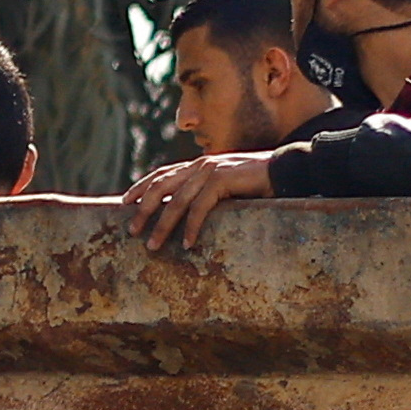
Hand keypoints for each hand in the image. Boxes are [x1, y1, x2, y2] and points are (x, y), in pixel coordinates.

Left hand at [124, 153, 276, 247]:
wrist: (285, 169)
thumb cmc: (259, 181)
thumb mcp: (227, 184)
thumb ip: (208, 190)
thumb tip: (191, 208)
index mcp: (198, 164)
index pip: (162, 174)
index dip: (142, 187)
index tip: (125, 202)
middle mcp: (199, 165)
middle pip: (161, 187)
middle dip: (144, 210)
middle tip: (131, 230)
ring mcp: (209, 171)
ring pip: (177, 201)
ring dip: (162, 226)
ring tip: (153, 244)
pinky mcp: (221, 180)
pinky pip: (200, 208)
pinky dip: (191, 227)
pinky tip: (186, 243)